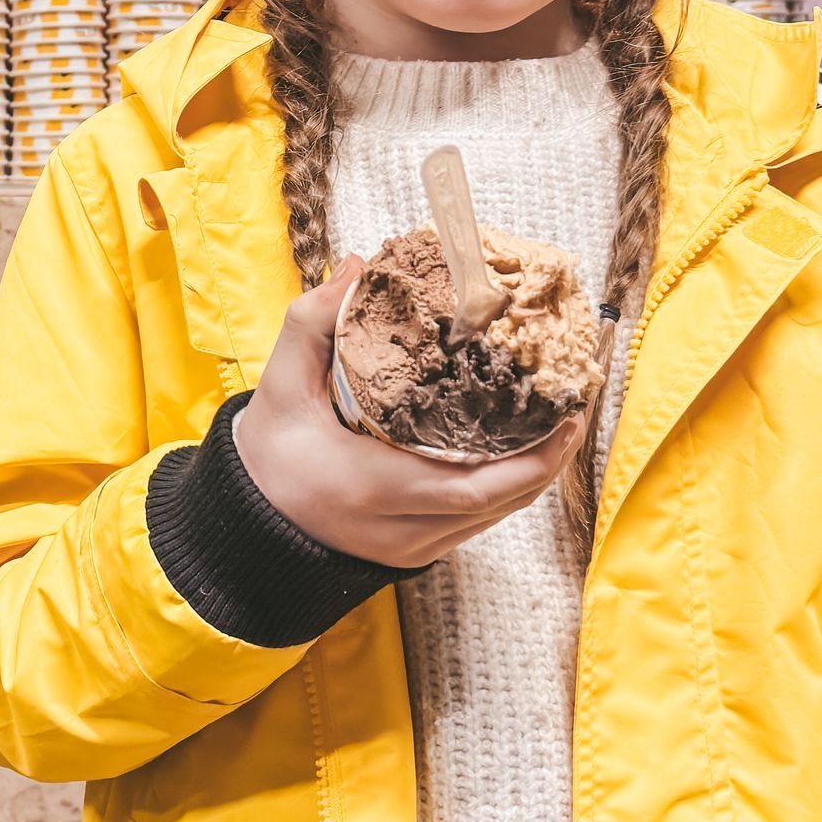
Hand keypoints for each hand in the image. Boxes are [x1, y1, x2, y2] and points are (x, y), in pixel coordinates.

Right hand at [231, 260, 588, 569]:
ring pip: (494, 519)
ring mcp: (411, 549)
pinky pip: (477, 524)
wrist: (246, 525)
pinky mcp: (416, 554)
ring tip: (561, 424)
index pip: (470, 486)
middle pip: (498, 504)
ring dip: (535, 475)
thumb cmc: (268, 455)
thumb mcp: (280, 385)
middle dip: (548, 459)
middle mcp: (398, 530)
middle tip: (575, 408)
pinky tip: (525, 453)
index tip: (562, 413)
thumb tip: (359, 266)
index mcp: (370, 487)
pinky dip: (509, 491)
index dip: (529, 458)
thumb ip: (313, 323)